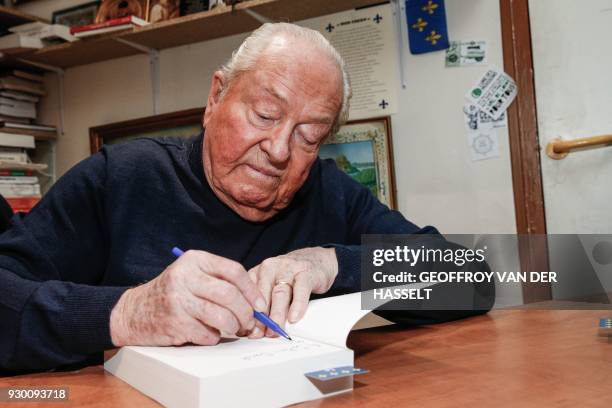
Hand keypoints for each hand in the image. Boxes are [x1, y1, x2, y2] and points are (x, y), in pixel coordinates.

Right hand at [110, 250, 266, 345]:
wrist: (134, 311)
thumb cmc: (173, 293)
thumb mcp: (192, 274)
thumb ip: (220, 280)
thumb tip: (256, 301)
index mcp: (194, 260)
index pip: (233, 270)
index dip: (252, 290)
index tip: (260, 305)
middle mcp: (185, 276)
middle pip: (230, 295)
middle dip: (246, 312)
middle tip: (249, 322)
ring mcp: (178, 300)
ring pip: (222, 317)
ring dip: (234, 327)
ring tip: (234, 329)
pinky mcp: (175, 323)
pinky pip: (208, 334)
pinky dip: (214, 337)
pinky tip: (209, 333)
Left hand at [247, 247, 337, 337]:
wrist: (316, 260)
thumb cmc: (291, 277)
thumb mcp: (272, 286)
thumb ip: (263, 304)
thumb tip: (253, 330)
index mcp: (258, 272)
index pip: (248, 294)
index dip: (247, 314)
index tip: (248, 330)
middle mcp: (270, 267)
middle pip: (262, 295)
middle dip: (261, 317)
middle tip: (260, 334)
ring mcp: (289, 268)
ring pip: (280, 293)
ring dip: (277, 314)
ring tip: (276, 329)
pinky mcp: (306, 272)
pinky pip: (301, 290)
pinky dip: (297, 305)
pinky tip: (294, 317)